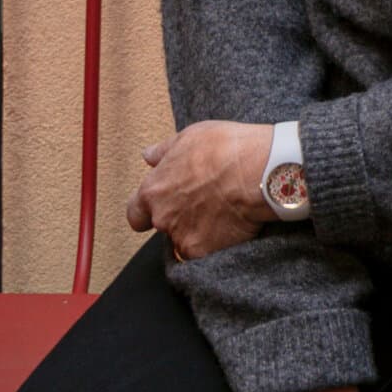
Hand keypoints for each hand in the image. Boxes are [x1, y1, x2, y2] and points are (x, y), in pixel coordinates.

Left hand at [125, 120, 270, 260]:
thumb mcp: (188, 137)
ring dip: (199, 230)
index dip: (146, 212)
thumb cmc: (223, 149)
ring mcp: (183, 238)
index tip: (159, 208)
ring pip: (186, 240)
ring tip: (222, 213)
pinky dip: (217, 243)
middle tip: (203, 202)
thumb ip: (164, 152)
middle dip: (179, 217)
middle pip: (164, 226)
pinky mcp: (205, 252)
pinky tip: (232, 226)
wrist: (256, 171)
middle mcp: (162, 218)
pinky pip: (206, 253)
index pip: (135, 213)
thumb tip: (149, 156)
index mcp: (153, 191)